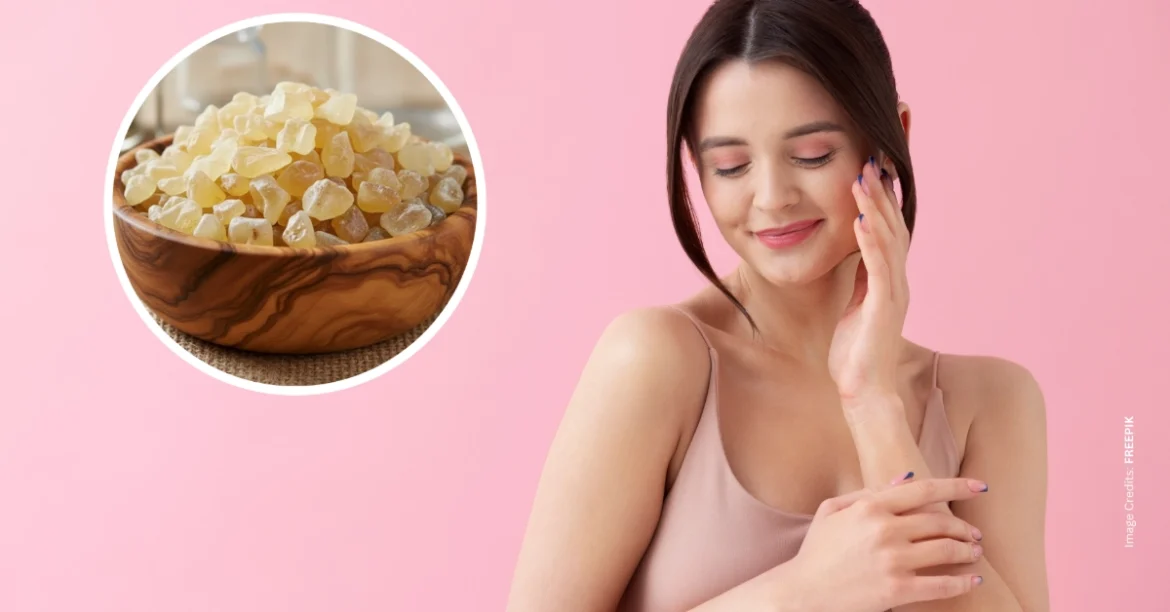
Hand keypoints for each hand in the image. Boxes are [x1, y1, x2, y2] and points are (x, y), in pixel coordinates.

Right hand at [782, 475, 987, 611]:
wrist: (802, 592)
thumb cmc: (816, 551)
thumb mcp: (832, 510)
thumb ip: (867, 492)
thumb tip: (906, 479)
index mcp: (870, 507)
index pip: (924, 490)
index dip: (957, 486)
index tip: (979, 486)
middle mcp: (885, 530)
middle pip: (941, 521)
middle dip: (964, 527)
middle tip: (975, 533)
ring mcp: (893, 561)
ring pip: (947, 549)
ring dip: (968, 550)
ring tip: (974, 552)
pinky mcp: (897, 590)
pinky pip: (942, 584)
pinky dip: (963, 582)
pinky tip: (973, 580)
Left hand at [828, 155, 910, 403]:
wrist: (864, 391)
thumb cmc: (855, 352)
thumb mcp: (856, 303)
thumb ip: (861, 276)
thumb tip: (856, 248)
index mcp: (888, 278)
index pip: (889, 226)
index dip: (883, 195)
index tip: (873, 162)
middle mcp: (897, 280)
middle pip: (893, 223)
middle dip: (883, 189)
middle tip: (873, 154)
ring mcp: (893, 292)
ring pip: (887, 239)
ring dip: (875, 206)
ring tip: (864, 176)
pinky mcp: (883, 307)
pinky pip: (878, 268)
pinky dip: (871, 242)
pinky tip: (862, 220)